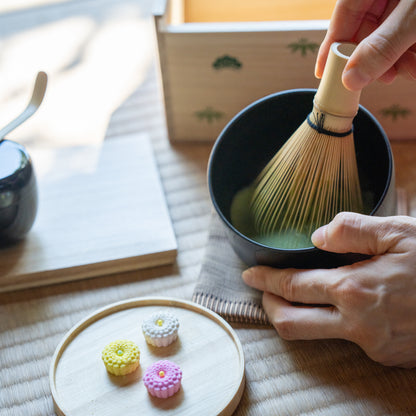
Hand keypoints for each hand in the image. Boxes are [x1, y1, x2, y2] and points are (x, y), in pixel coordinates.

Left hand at [242, 212, 415, 367]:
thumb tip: (316, 236)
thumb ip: (353, 230)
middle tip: (260, 290)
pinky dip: (331, 321)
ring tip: (289, 297)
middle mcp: (356, 324)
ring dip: (295, 316)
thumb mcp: (399, 232)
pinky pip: (347, 338)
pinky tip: (338, 304)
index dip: (266, 280)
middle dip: (268, 306)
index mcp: (354, 289)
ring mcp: (371, 344)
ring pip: (315, 335)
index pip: (292, 286)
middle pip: (291, 323)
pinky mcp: (385, 355)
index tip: (250, 274)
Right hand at [315, 0, 415, 90]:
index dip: (332, 45)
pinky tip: (415, 63)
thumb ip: (382, 46)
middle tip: (380, 77)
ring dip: (396, 60)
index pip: (343, 14)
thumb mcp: (413, 18)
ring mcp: (403, 3)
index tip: (323, 72)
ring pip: (387, 37)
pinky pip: (406, 36)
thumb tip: (350, 79)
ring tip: (410, 69)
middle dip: (373, 58)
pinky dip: (410, 53)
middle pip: (365, 29)